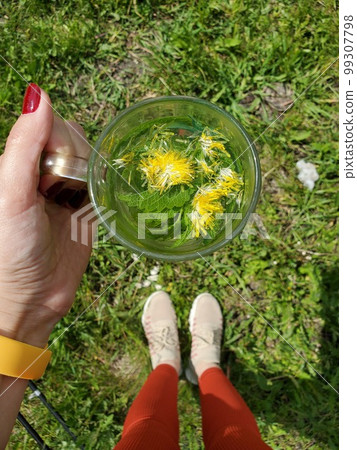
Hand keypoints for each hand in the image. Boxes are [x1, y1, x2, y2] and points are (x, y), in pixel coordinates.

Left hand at [0, 84, 91, 347]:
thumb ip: (24, 146)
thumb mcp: (10, 195)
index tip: (51, 173)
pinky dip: (103, 183)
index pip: (47, 126)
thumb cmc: (11, 249)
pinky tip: (94, 196)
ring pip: (89, 157)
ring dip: (89, 172)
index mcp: (16, 164)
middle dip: (74, 158)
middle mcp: (41, 172)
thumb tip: (39, 94)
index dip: (58, 141)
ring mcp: (64, 188)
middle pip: (72, 139)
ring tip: (75, 199)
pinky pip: (101, 180)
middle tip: (59, 192)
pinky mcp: (85, 205)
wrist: (33, 298)